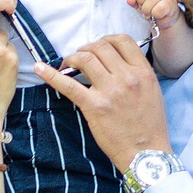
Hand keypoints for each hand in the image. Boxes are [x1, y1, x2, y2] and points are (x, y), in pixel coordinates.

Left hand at [34, 35, 171, 171]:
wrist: (146, 153)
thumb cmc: (150, 126)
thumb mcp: (152, 92)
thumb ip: (137, 73)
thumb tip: (117, 62)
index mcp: (143, 72)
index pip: (122, 40)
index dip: (106, 39)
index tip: (98, 47)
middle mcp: (128, 78)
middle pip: (100, 46)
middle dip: (86, 48)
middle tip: (80, 58)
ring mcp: (110, 91)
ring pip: (85, 58)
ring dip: (72, 58)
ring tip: (68, 65)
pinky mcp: (94, 106)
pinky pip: (69, 85)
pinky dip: (51, 75)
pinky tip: (40, 69)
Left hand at [131, 0, 181, 32]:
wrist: (165, 19)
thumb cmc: (152, 8)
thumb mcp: (139, 3)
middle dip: (140, 0)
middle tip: (142, 5)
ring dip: (147, 9)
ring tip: (149, 12)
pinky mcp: (171, 4)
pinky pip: (158, 8)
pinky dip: (154, 14)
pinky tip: (156, 14)